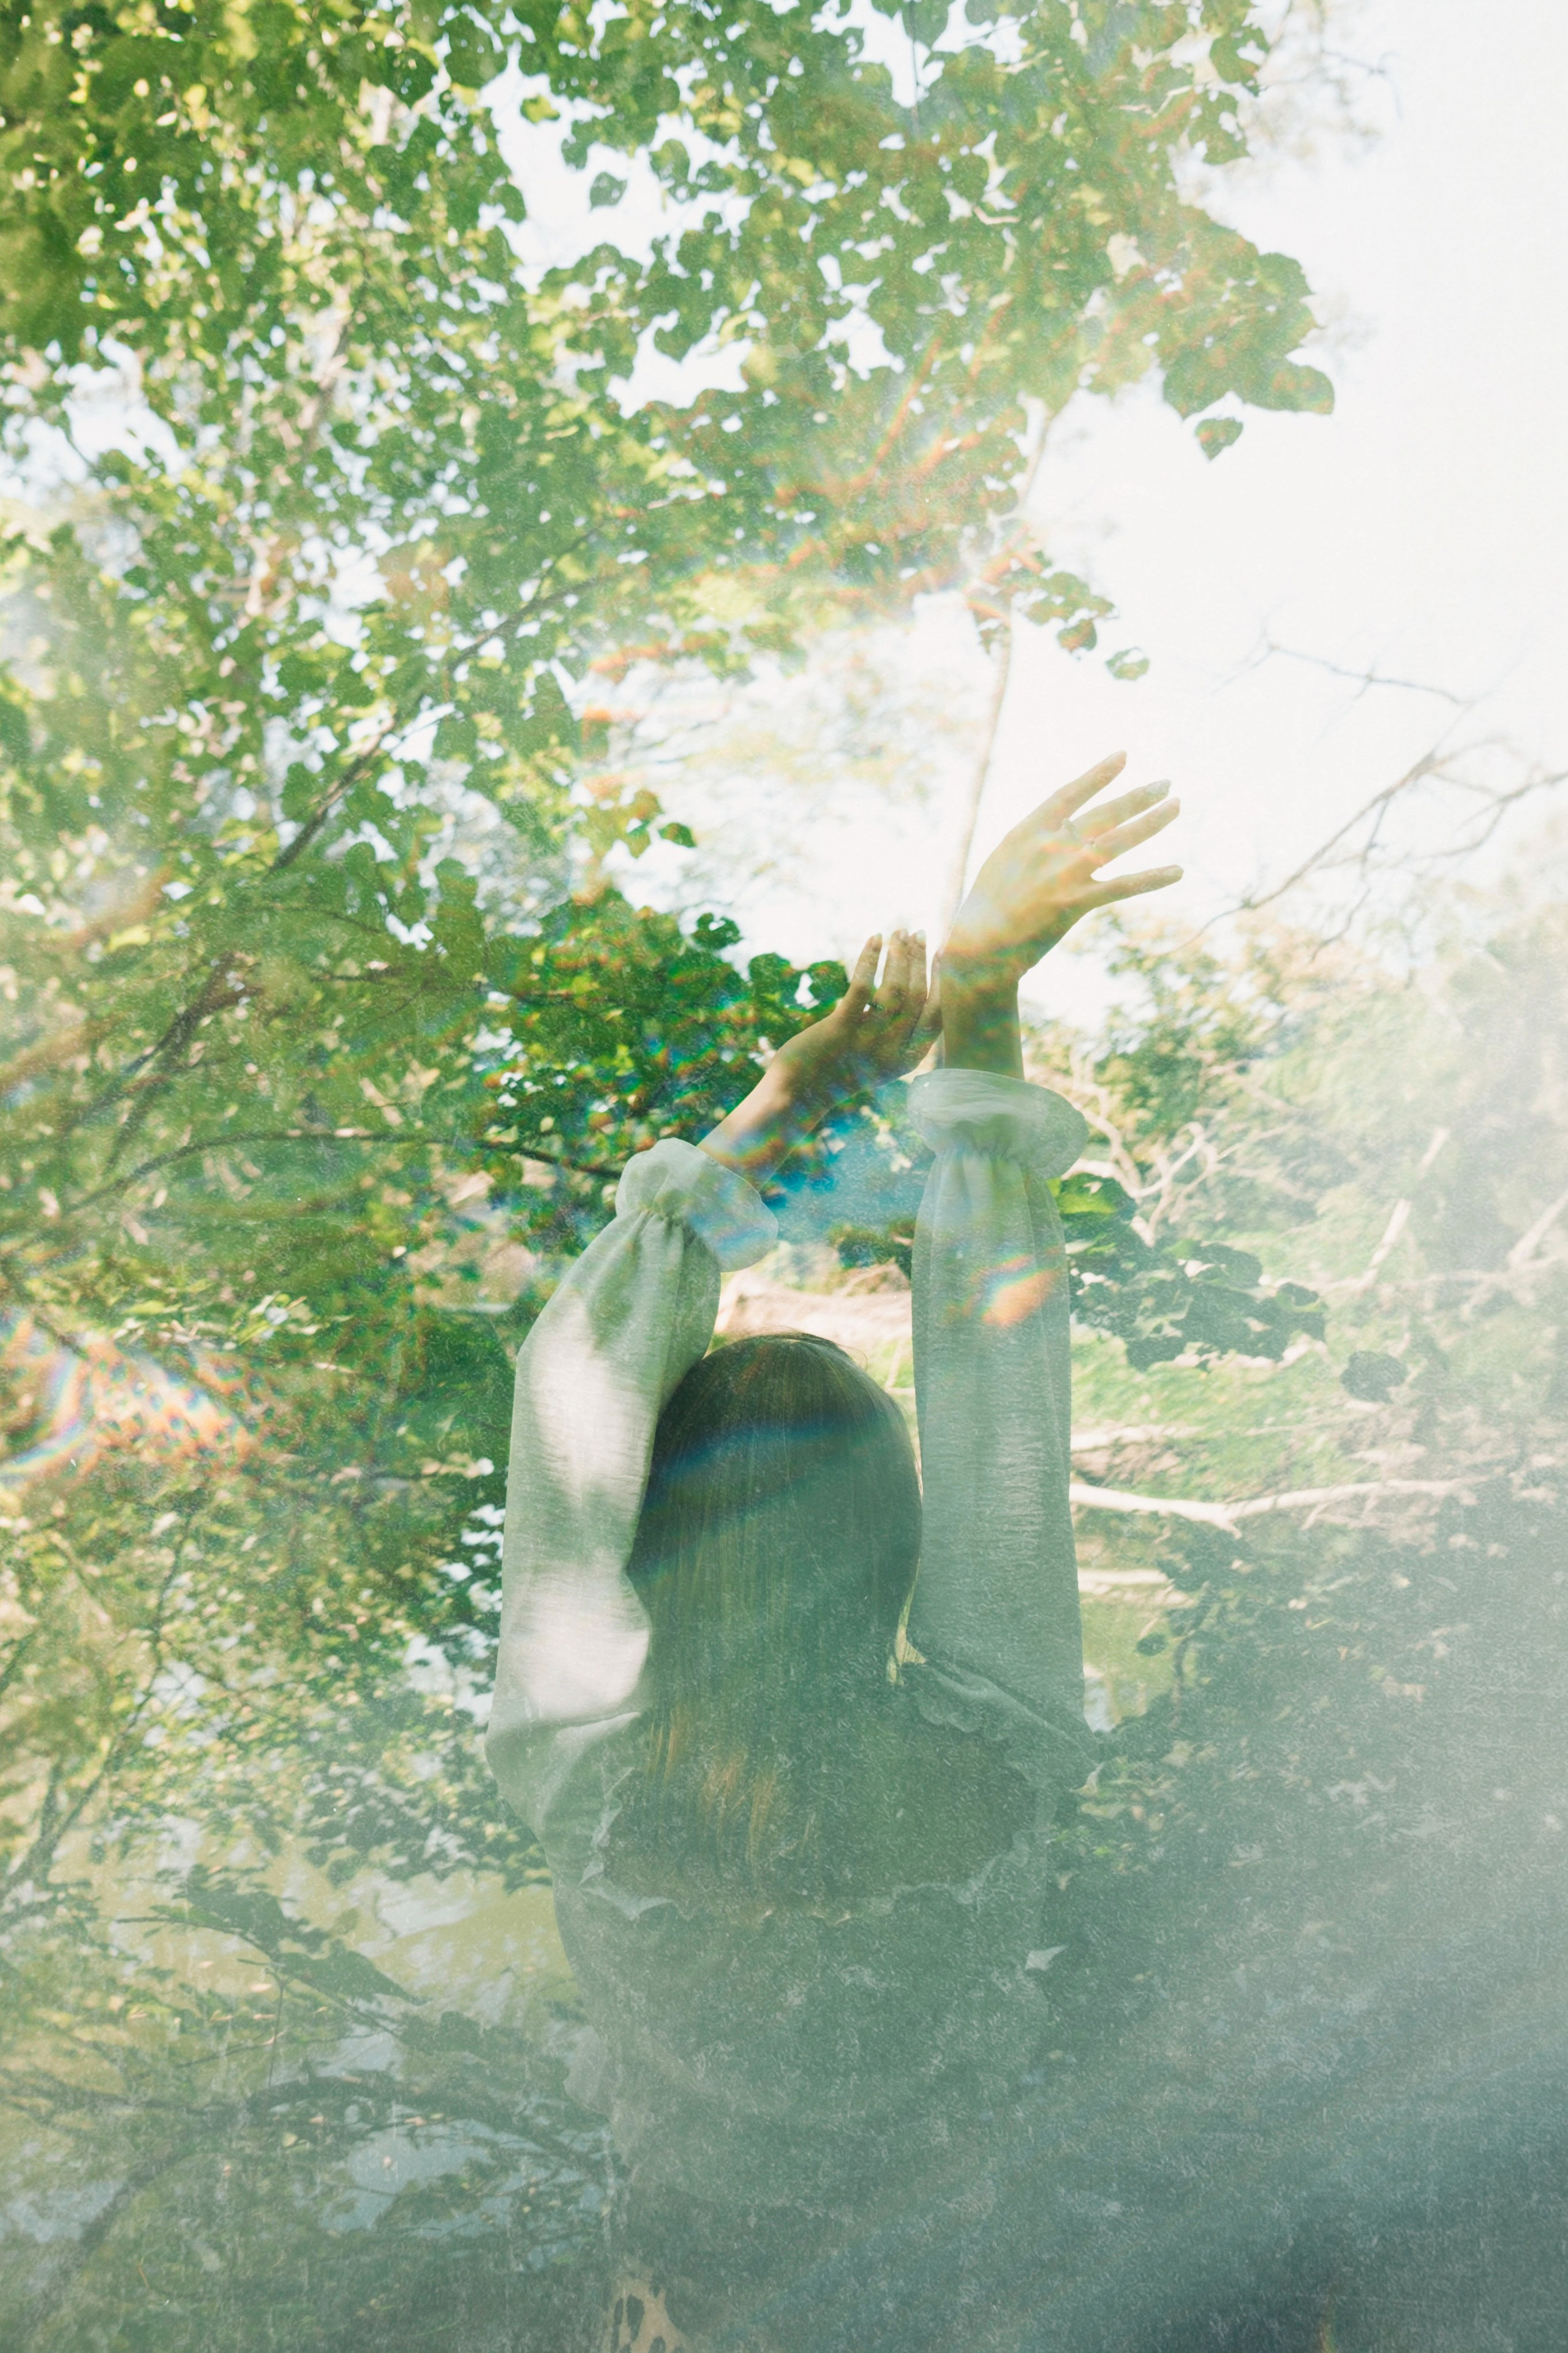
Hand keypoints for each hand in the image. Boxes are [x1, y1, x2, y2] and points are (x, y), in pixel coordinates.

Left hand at [699, 930, 935, 1183]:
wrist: (797, 1096)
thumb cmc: (838, 1071)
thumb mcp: (878, 1060)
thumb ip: (899, 1037)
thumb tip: (913, 995)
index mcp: (907, 1060)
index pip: (937, 1016)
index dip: (942, 982)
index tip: (942, 954)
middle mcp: (892, 1053)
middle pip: (917, 997)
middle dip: (921, 960)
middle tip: (918, 933)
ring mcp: (867, 1042)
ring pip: (895, 990)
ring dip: (899, 955)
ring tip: (898, 933)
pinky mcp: (840, 1030)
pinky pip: (863, 987)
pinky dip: (870, 958)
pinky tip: (874, 939)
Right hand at [944, 753, 1181, 992]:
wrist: (978, 943)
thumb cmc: (988, 903)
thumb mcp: (1005, 858)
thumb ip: (1037, 838)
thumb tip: (1067, 825)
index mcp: (1027, 830)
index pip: (1070, 794)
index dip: (1098, 774)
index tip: (1123, 756)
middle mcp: (1049, 846)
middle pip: (1104, 814)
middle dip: (1138, 796)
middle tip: (1166, 782)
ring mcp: (1064, 874)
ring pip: (1118, 841)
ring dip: (1151, 822)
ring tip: (1176, 806)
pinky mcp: (1076, 903)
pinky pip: (1123, 887)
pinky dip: (1152, 878)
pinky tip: (1178, 870)